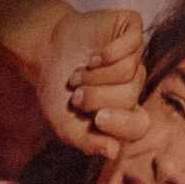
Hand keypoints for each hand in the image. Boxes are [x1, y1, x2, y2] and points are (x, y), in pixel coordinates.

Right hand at [41, 7, 150, 157]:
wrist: (45, 52)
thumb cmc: (58, 91)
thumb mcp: (65, 124)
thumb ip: (87, 142)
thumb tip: (113, 152)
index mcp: (124, 112)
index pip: (139, 126)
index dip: (120, 123)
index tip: (96, 118)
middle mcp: (134, 85)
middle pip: (129, 96)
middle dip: (96, 96)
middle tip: (76, 94)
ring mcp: (135, 57)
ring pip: (128, 71)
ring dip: (94, 75)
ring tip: (79, 74)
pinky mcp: (132, 31)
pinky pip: (134, 43)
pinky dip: (108, 52)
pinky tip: (94, 57)